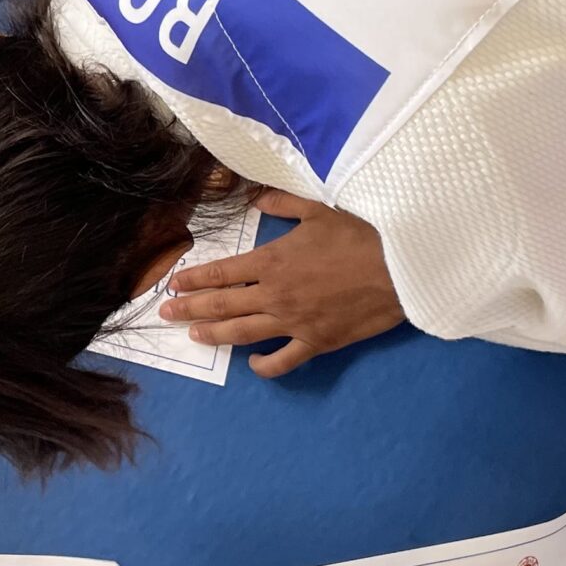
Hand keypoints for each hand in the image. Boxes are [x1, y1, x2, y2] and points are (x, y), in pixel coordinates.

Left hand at [156, 191, 405, 376]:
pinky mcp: (316, 342)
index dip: (194, 279)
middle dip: (190, 309)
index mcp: (272, 261)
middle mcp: (275, 294)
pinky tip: (252, 363)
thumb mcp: (319, 209)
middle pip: (222, 304)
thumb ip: (283, 204)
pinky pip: (283, 360)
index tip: (173, 285)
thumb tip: (256, 200)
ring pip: (242, 332)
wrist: (399, 269)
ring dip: (214, 334)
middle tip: (166, 314)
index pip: (222, 272)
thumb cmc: (361, 236)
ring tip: (194, 335)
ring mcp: (293, 322)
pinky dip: (264, 365)